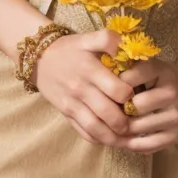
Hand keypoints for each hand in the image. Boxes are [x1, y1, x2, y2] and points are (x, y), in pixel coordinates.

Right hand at [32, 27, 135, 145]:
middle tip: (139, 122)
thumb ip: (109, 40)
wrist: (39, 59)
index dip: (131, 96)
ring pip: (96, 129)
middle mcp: (81, 89)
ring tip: (129, 137)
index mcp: (90, 69)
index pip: (117, 90)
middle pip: (108, 114)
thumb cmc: (69, 48)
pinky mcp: (66, 115)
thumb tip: (128, 48)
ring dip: (115, 137)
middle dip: (126, 122)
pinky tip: (111, 138)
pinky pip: (84, 133)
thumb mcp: (88, 38)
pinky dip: (99, 139)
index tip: (139, 96)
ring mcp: (72, 105)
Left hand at [114, 57, 177, 154]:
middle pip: (134, 106)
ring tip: (114, 125)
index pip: (130, 77)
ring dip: (122, 128)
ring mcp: (174, 117)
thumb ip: (133, 70)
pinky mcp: (174, 137)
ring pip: (137, 127)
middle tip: (109, 110)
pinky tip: (126, 139)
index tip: (107, 88)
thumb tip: (102, 77)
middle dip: (119, 109)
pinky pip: (146, 145)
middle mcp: (170, 93)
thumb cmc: (169, 79)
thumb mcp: (155, 67)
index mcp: (162, 71)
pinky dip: (131, 144)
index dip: (114, 84)